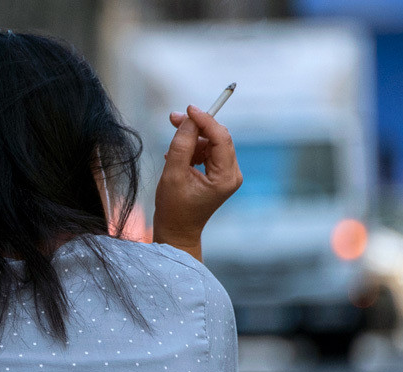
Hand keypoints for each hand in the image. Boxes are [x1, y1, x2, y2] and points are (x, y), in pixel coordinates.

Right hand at [153, 105, 241, 259]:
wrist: (177, 231)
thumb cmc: (174, 209)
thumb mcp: (173, 175)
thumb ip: (181, 146)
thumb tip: (188, 120)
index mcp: (226, 177)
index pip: (221, 137)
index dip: (205, 120)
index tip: (187, 109)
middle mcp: (232, 174)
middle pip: (218, 137)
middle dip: (196, 127)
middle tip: (173, 119)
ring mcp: (227, 174)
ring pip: (211, 143)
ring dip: (192, 139)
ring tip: (170, 148)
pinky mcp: (219, 174)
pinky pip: (208, 152)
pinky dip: (192, 149)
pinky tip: (176, 156)